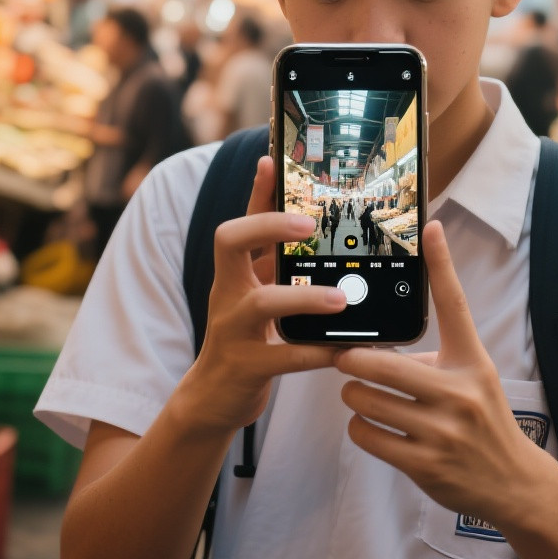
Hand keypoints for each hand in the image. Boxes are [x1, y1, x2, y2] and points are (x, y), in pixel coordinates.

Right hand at [179, 156, 344, 437]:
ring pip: (262, 302)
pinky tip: (344, 351)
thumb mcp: (256, 292)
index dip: (256, 189)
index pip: (242, 218)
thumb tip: (311, 221)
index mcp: (234, 271)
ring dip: (304, 297)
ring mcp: (232, 328)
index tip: (272, 160)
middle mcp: (227, 291)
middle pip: (229, 240)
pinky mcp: (245, 367)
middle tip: (307, 224)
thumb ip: (276, 261)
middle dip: (266, 225)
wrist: (213, 398)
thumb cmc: (246, 337)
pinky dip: (315, 352)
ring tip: (340, 298)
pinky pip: (282, 356)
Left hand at [335, 221, 540, 528]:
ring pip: (366, 400)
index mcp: (471, 362)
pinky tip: (370, 423)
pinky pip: (367, 435)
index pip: (454, 305)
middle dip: (352, 359)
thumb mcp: (472, 373)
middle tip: (344, 356)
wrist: (510, 481)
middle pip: (383, 363)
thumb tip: (387, 326)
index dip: (442, 264)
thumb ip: (437, 350)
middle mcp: (459, 393)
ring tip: (359, 392)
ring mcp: (441, 432)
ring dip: (353, 394)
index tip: (429, 227)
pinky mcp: (424, 464)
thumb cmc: (482, 417)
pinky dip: (359, 426)